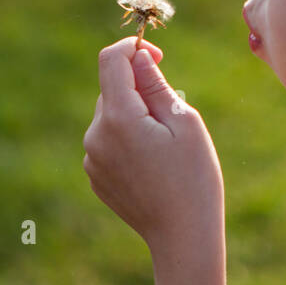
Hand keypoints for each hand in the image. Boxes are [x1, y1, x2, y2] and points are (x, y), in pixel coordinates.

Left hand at [83, 37, 223, 253]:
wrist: (182, 236)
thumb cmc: (194, 177)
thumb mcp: (185, 122)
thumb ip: (156, 85)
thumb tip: (138, 57)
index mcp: (118, 117)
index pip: (111, 60)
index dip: (132, 48)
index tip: (158, 56)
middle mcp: (96, 136)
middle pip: (111, 89)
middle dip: (138, 87)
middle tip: (173, 113)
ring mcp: (92, 158)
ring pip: (110, 116)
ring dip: (133, 115)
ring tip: (165, 146)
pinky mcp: (95, 176)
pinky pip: (108, 142)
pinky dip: (127, 139)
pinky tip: (153, 165)